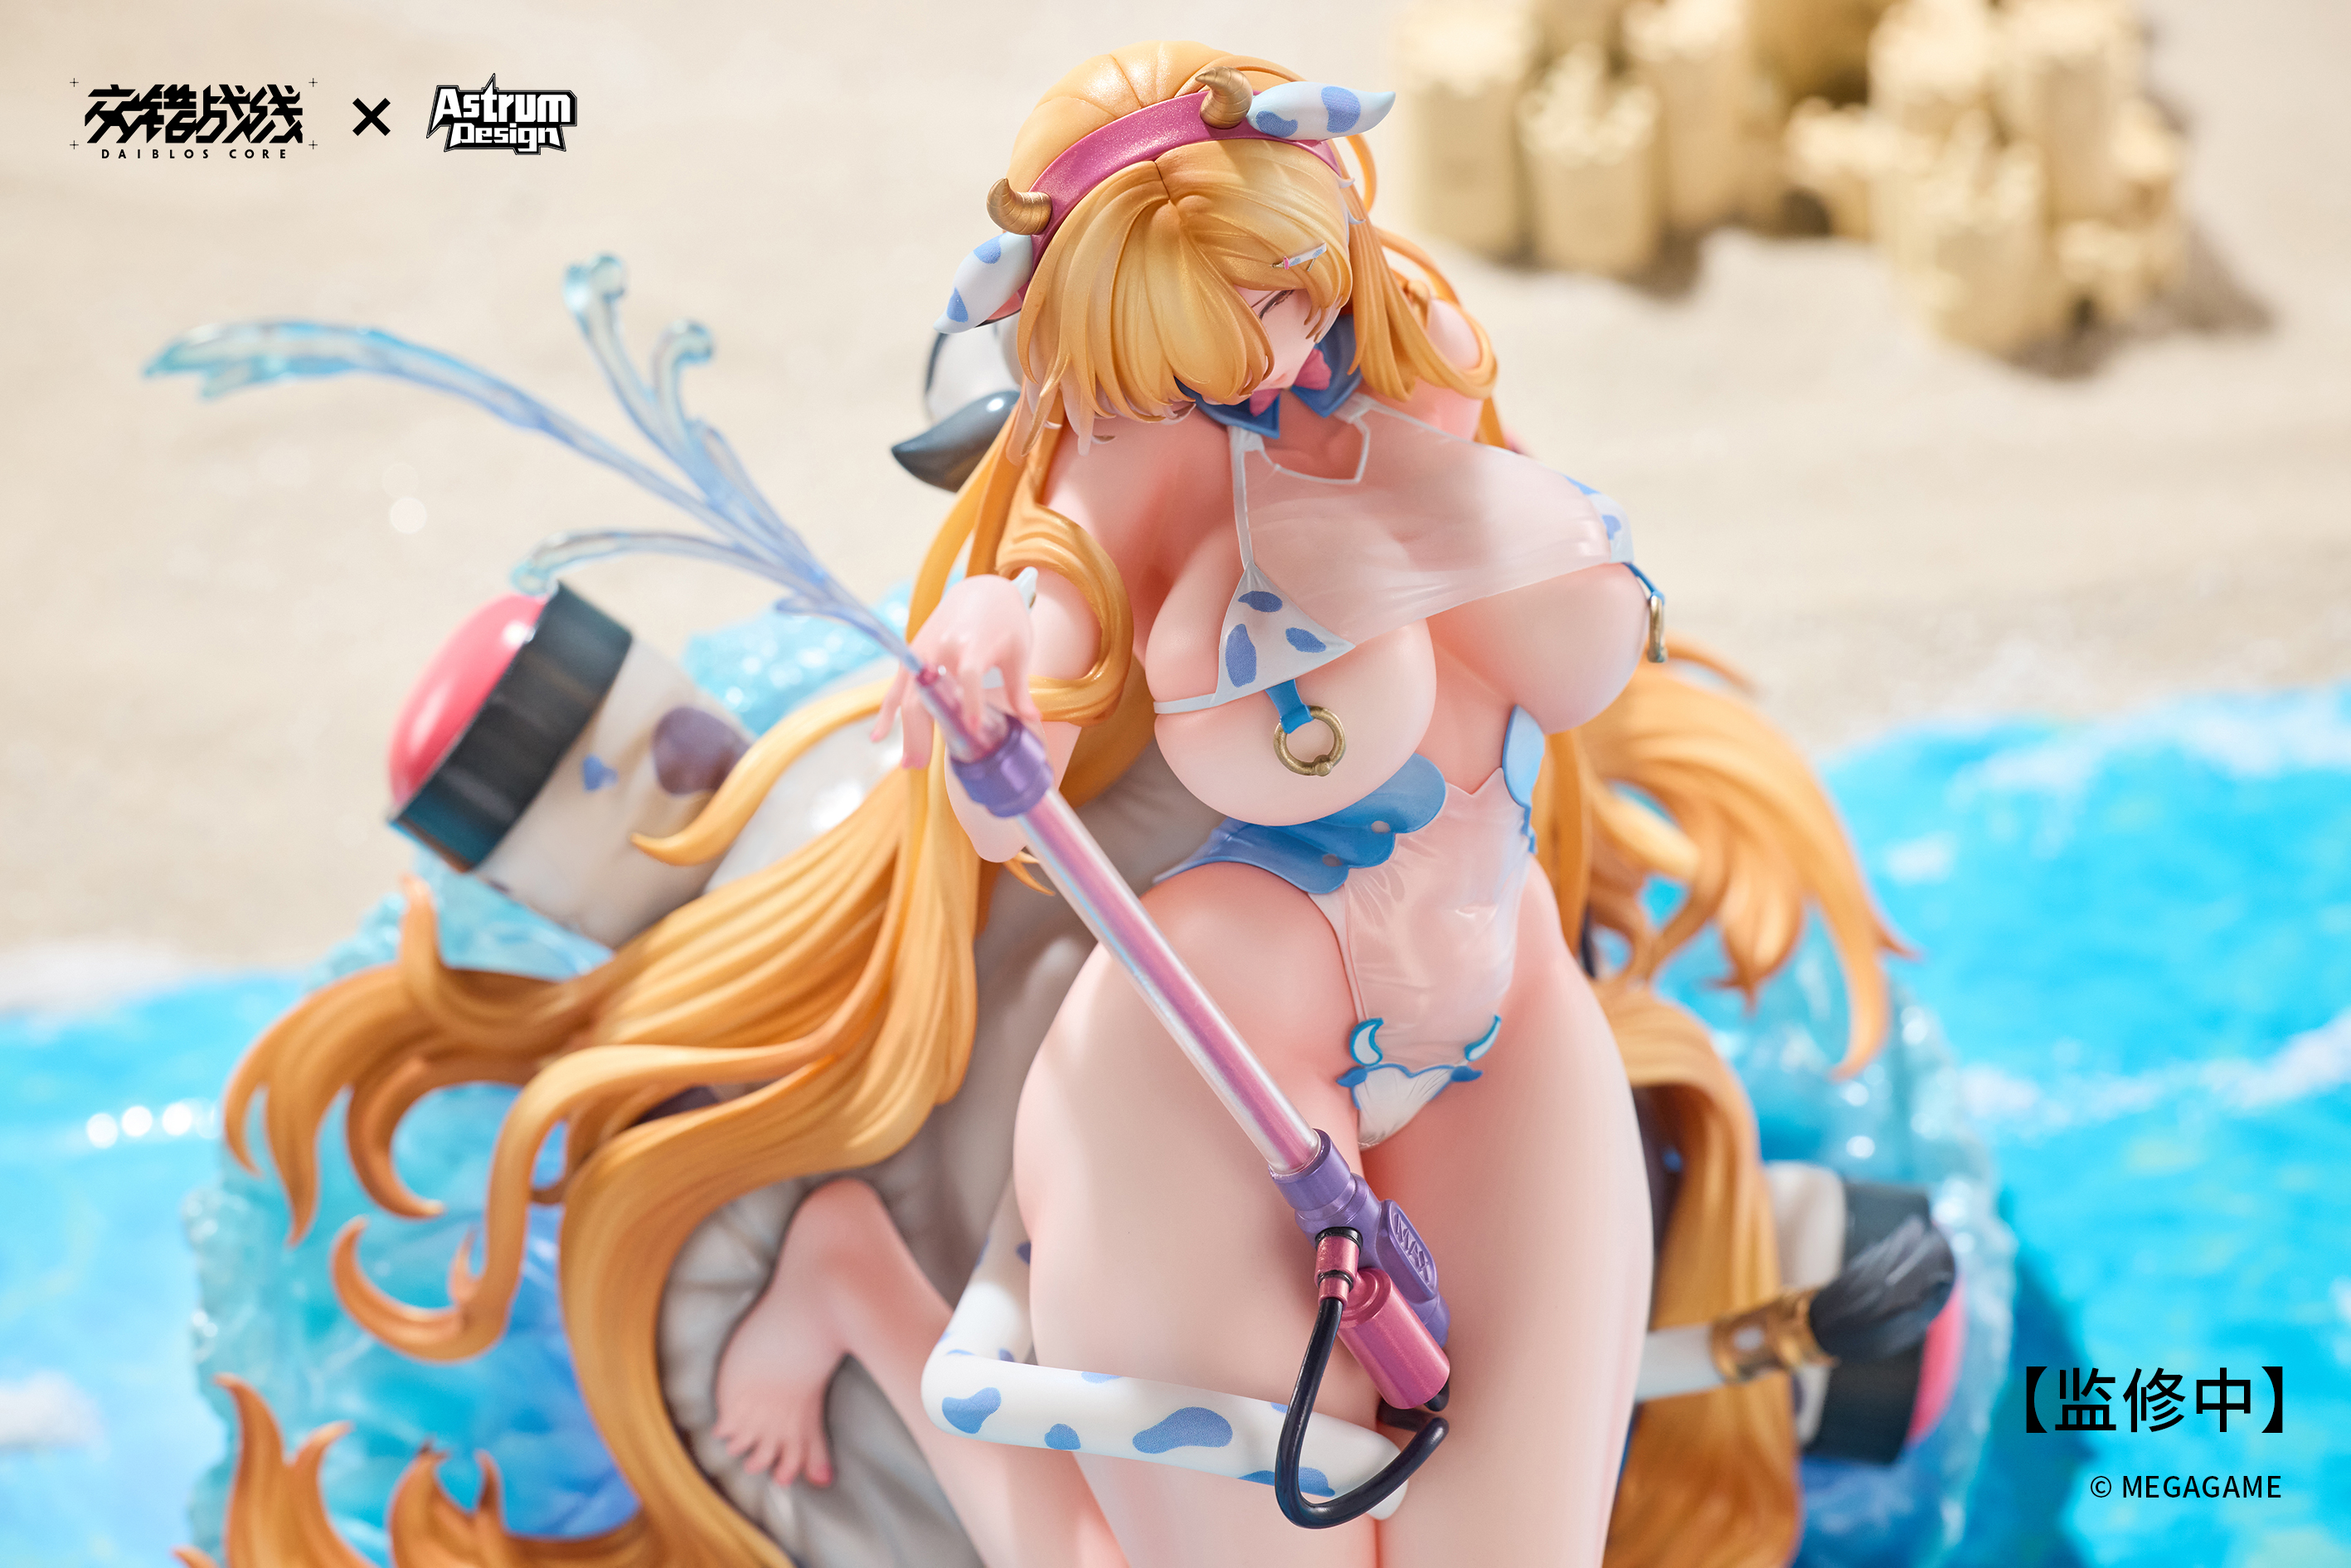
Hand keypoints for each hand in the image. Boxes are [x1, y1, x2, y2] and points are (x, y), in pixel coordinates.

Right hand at [875, 574, 1041, 768]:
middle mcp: (941, 647)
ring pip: (907, 695)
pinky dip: (887, 712)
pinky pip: (896, 687)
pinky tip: (878, 737)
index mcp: (972, 643)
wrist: (981, 590)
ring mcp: (922, 652)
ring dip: (905, 730)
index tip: (972, 731)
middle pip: (927, 693)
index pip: (969, 675)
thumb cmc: (1005, 621)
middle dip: (922, 730)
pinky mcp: (913, 655)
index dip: (970, 702)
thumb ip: (1019, 689)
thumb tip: (1031, 721)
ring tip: (910, 763)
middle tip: (923, 764)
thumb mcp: (1019, 652)